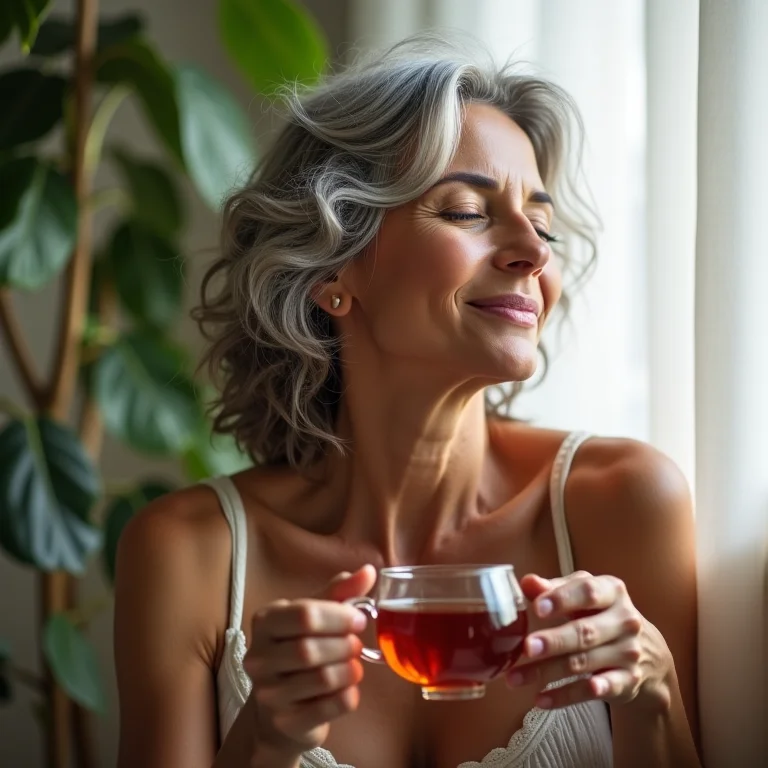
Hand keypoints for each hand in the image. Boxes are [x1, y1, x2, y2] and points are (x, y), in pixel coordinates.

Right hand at [243, 565, 375, 761]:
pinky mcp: (285, 721)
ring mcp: (268, 692)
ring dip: (349, 671)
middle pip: (311, 649)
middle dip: (345, 646)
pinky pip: (329, 707)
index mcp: (265, 621)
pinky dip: (348, 696)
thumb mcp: (314, 615)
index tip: (359, 619)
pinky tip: (348, 689)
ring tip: (353, 666)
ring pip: (323, 679)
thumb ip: (340, 593)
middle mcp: (258, 657)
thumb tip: (369, 571)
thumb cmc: (299, 649)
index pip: (305, 614)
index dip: (340, 616)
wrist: (277, 709)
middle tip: (356, 645)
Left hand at [506, 571, 672, 710]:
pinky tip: (542, 699)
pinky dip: (566, 696)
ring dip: (547, 672)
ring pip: (584, 664)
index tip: (537, 607)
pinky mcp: (626, 682)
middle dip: (554, 641)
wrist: (645, 650)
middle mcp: (625, 621)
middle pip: (585, 632)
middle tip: (527, 647)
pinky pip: (592, 692)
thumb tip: (527, 582)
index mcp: (612, 591)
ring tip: (515, 678)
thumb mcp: (582, 595)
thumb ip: (554, 588)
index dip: (562, 599)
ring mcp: (628, 653)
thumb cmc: (600, 613)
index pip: (588, 592)